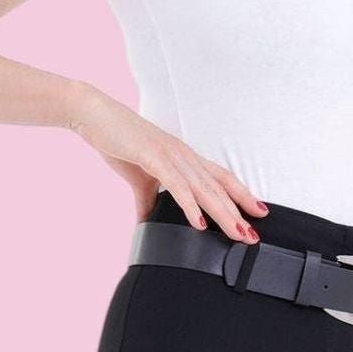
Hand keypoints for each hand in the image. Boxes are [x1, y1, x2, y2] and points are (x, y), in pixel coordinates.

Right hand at [69, 85, 267, 240]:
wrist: (94, 115)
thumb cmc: (117, 140)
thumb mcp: (138, 178)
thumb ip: (147, 202)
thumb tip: (146, 225)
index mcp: (183, 158)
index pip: (220, 178)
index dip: (241, 195)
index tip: (259, 213)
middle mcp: (183, 155)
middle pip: (218, 188)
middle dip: (238, 213)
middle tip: (253, 236)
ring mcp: (170, 155)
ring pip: (203, 189)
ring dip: (222, 213)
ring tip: (237, 233)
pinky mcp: (153, 157)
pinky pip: (176, 186)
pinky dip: (190, 205)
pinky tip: (199, 223)